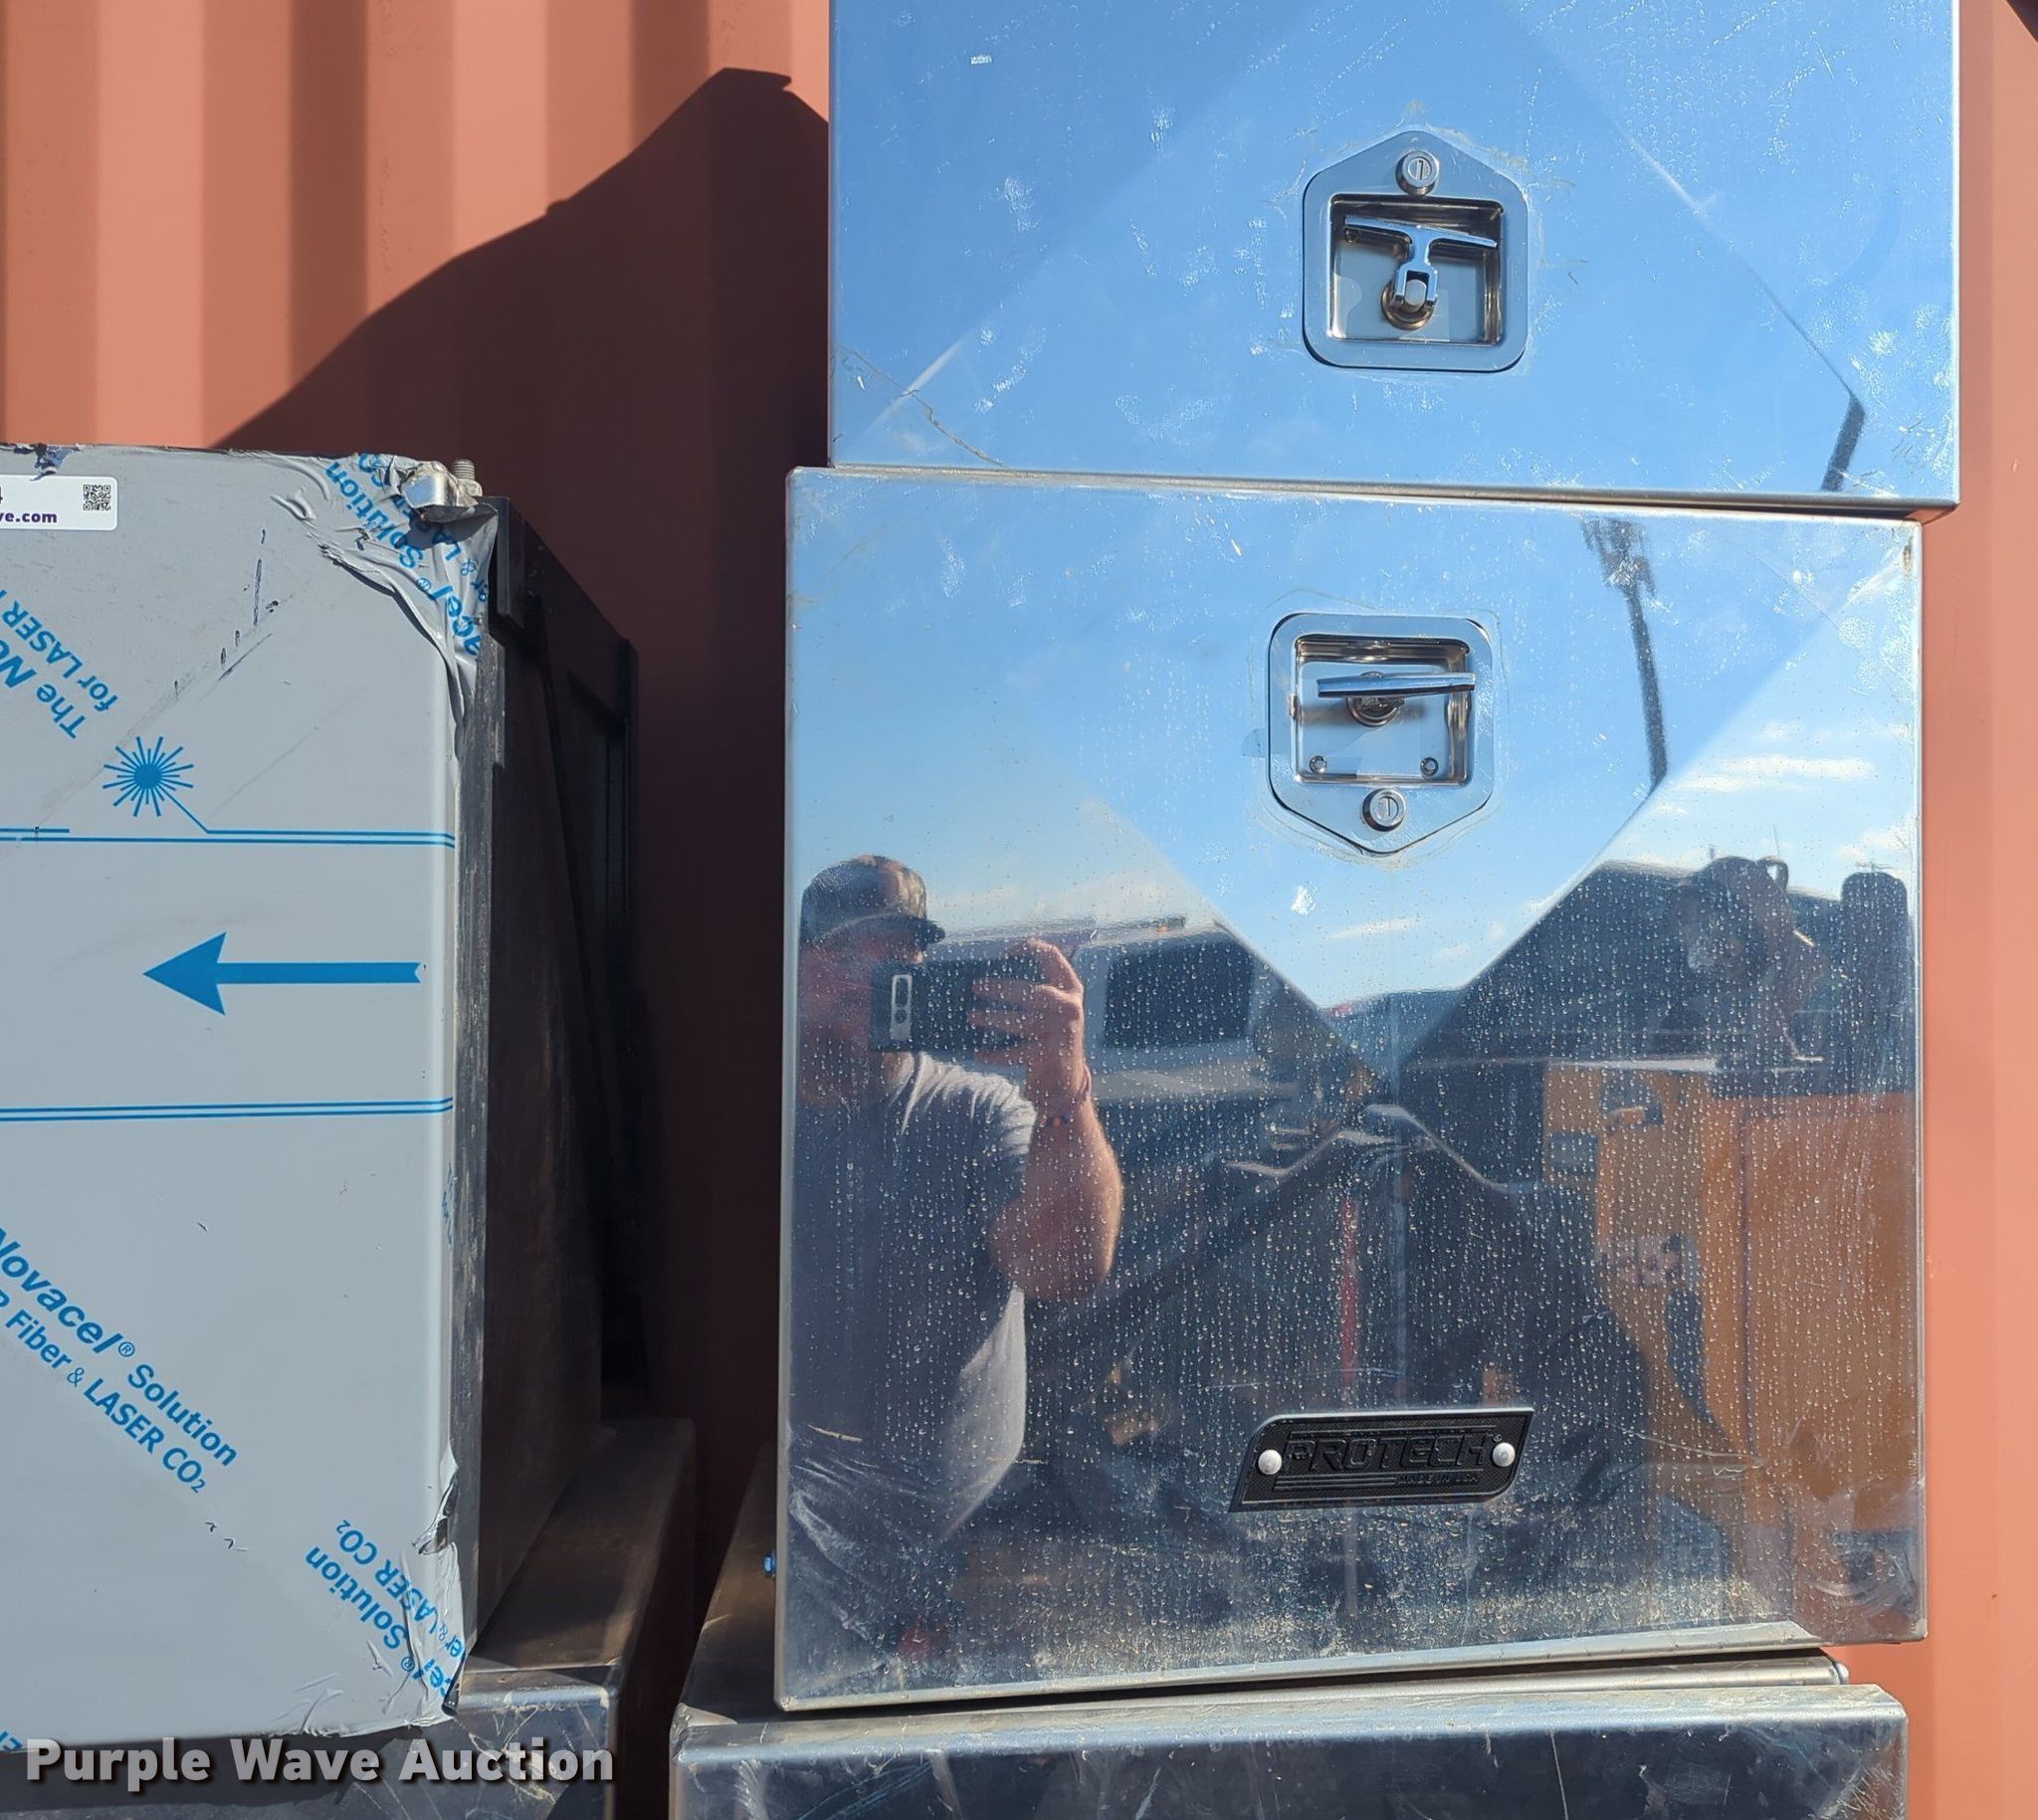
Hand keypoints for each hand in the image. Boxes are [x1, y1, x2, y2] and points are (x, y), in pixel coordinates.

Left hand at [969, 939, 1089, 1108]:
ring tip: (972, 1016)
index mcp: (1071, 988)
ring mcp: (1062, 1032)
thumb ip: (1034, 988)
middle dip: (1002, 989)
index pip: (1054, 957)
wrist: (1067, 1076)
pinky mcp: (1050, 1056)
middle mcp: (1070, 1007)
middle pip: (1033, 993)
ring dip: (993, 1019)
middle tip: (976, 986)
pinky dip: (995, 1054)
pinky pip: (1016, 1052)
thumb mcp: (1053, 1006)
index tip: (1005, 954)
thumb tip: (991, 974)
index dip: (1030, 949)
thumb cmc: (1051, 1033)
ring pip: (1022, 1023)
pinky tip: (979, 1053)